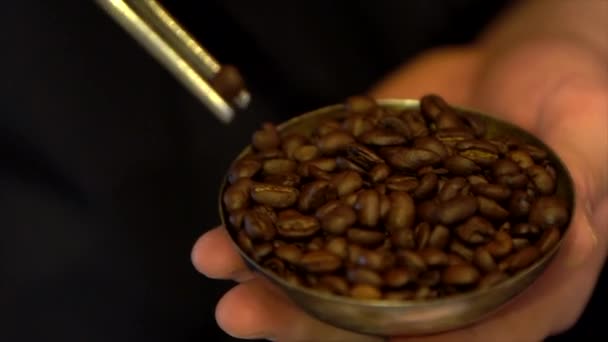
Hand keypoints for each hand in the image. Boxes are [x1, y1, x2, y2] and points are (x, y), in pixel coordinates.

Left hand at [192, 45, 607, 341]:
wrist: (516, 59)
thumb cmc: (571, 90)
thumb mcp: (589, 129)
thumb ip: (577, 186)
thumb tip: (572, 242)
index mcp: (517, 278)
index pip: (461, 333)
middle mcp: (450, 270)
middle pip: (376, 315)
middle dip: (304, 319)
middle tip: (243, 314)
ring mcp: (401, 235)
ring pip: (331, 273)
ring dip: (269, 275)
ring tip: (218, 264)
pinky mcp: (368, 198)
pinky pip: (316, 219)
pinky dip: (271, 222)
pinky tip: (229, 224)